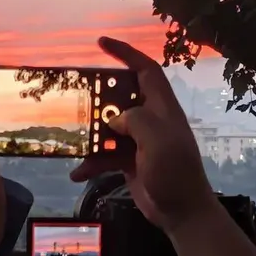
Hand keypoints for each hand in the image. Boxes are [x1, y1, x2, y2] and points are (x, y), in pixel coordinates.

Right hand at [70, 37, 216, 229]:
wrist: (182, 212)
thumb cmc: (175, 172)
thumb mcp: (157, 140)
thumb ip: (135, 120)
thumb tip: (114, 119)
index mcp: (162, 109)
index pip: (146, 70)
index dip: (126, 53)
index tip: (101, 43)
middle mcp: (151, 120)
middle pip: (121, 97)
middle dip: (99, 97)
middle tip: (78, 97)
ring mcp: (139, 141)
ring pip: (108, 127)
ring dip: (91, 136)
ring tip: (74, 141)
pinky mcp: (130, 161)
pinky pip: (105, 155)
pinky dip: (91, 163)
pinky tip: (77, 173)